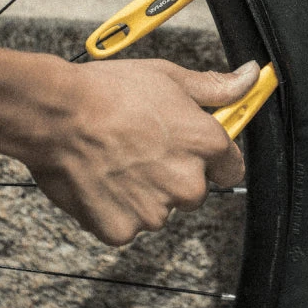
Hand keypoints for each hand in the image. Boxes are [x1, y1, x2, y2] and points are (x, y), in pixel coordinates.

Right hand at [19, 58, 259, 245]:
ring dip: (143, 193)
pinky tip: (100, 180)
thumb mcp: (169, 77)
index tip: (192, 149)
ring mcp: (154, 211)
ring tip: (115, 161)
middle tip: (141, 149)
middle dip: (173, 176)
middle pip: (192, 192)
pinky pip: (126, 224)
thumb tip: (250, 77)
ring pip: (158, 209)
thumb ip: (215, 87)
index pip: (231, 168)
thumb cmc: (108, 91)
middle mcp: (187, 184)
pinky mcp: (122, 230)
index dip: (212, 159)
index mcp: (205, 146)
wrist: (56, 114)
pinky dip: (114, 208)